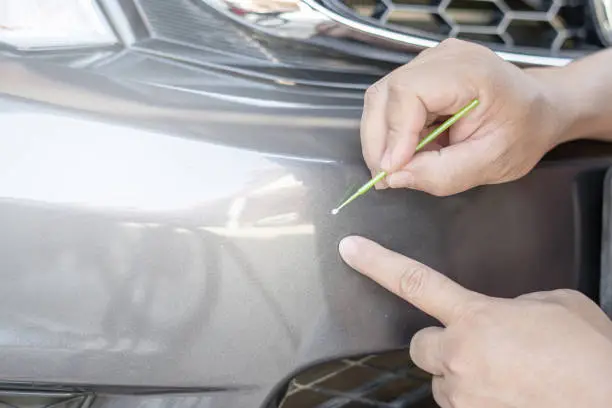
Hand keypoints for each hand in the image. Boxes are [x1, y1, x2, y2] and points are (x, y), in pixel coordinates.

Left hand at [339, 235, 611, 407]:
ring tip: (506, 376)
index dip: (376, 263)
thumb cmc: (590, 353)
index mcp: (476, 316)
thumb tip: (507, 315)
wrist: (610, 400)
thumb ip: (515, 305)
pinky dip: (480, 401)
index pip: (413, 282)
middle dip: (437, 345)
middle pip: (418, 346)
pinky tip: (512, 395)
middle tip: (471, 347)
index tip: (349, 249)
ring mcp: (465, 396)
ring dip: (462, 377)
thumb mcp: (554, 305)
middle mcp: (460, 356)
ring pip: (442, 383)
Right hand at [361, 38, 570, 195]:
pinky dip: (392, 132)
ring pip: (381, 99)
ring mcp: (430, 62)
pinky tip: (412, 148)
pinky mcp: (421, 73)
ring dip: (383, 138)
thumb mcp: (491, 164)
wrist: (538, 110)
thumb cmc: (523, 132)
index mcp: (471, 73)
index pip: (409, 92)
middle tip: (387, 176)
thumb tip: (394, 176)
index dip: (394, 132)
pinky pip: (390, 102)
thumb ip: (443, 174)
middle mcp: (444, 58)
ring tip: (404, 163)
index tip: (393, 168)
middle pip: (385, 94)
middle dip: (378, 141)